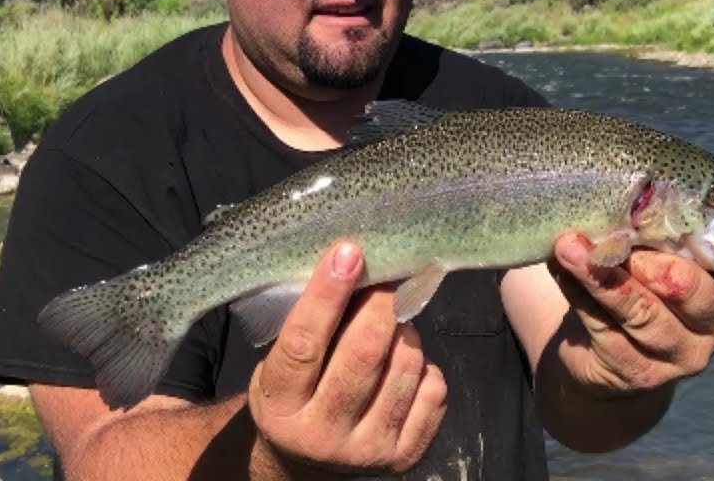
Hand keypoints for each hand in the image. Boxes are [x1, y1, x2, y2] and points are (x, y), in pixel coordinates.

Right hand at [247, 240, 447, 476]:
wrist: (311, 460)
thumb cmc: (297, 393)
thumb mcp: (280, 362)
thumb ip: (309, 324)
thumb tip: (352, 263)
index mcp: (279, 406)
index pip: (303, 344)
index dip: (326, 294)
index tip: (347, 252)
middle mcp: (321, 435)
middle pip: (364, 353)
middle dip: (380, 305)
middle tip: (383, 285)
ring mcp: (367, 451)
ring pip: (406, 365)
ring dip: (404, 334)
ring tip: (389, 331)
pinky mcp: (405, 458)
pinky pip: (434, 389)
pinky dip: (424, 366)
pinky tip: (403, 366)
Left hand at [548, 227, 713, 395]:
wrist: (607, 352)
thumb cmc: (640, 279)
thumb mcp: (656, 251)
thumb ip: (653, 227)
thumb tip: (618, 192)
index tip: (677, 214)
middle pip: (690, 287)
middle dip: (648, 258)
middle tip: (614, 237)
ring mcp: (680, 356)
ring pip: (641, 312)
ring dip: (601, 274)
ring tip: (568, 246)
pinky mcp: (638, 374)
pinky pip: (605, 329)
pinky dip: (579, 294)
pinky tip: (563, 269)